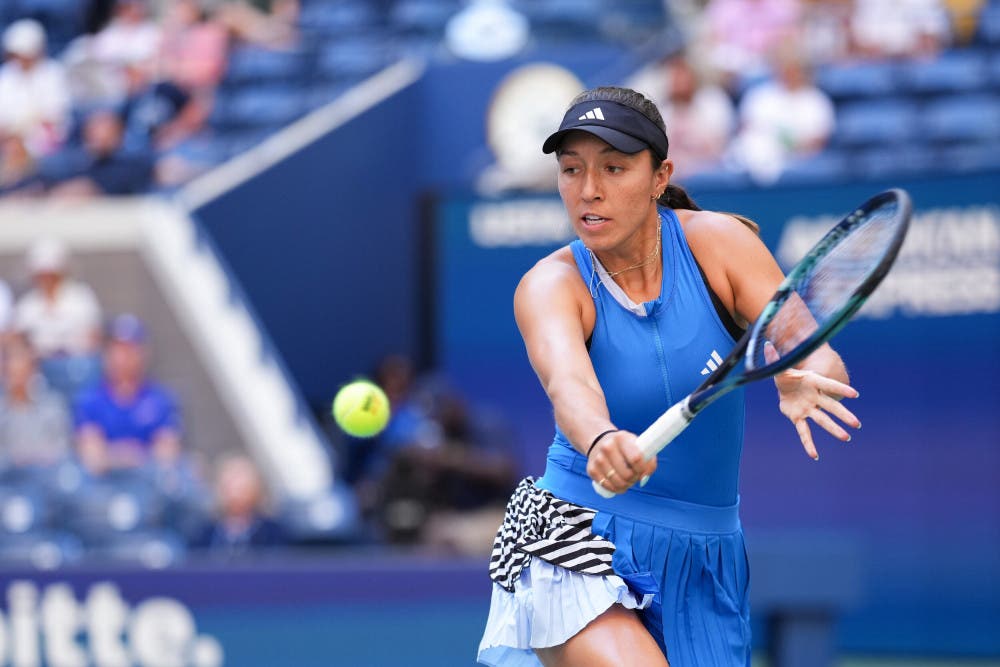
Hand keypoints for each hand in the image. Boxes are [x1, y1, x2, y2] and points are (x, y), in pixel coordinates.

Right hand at [586, 430, 656, 494]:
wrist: (600, 441)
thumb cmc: (624, 446)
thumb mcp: (637, 445)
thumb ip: (648, 460)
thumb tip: (644, 478)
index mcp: (621, 438)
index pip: (636, 459)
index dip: (642, 469)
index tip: (643, 471)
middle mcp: (607, 447)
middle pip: (627, 474)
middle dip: (634, 479)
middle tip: (635, 476)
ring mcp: (598, 459)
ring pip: (618, 483)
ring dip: (626, 485)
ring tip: (628, 480)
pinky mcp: (592, 469)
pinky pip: (607, 486)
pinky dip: (616, 489)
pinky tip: (619, 484)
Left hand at [765, 343, 860, 458]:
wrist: (783, 387)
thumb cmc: (786, 375)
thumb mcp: (779, 367)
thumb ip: (774, 359)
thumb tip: (766, 345)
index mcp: (812, 382)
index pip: (828, 385)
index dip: (840, 389)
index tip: (855, 394)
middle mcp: (814, 397)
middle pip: (831, 406)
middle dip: (843, 414)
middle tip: (856, 423)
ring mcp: (808, 408)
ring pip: (823, 420)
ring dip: (834, 429)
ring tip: (846, 437)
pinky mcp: (798, 418)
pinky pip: (804, 432)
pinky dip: (808, 444)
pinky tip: (814, 455)